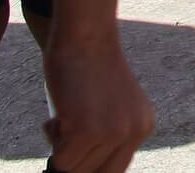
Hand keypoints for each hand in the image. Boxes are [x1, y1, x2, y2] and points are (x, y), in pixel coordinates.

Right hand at [43, 32, 154, 172]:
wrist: (85, 35)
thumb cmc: (87, 67)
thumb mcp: (109, 107)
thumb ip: (107, 135)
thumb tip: (84, 169)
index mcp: (143, 126)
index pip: (115, 170)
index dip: (91, 168)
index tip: (75, 160)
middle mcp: (134, 132)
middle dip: (74, 160)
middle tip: (66, 131)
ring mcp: (113, 132)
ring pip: (73, 169)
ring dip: (60, 146)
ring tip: (66, 113)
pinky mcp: (87, 130)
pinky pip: (60, 159)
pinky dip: (51, 138)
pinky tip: (60, 111)